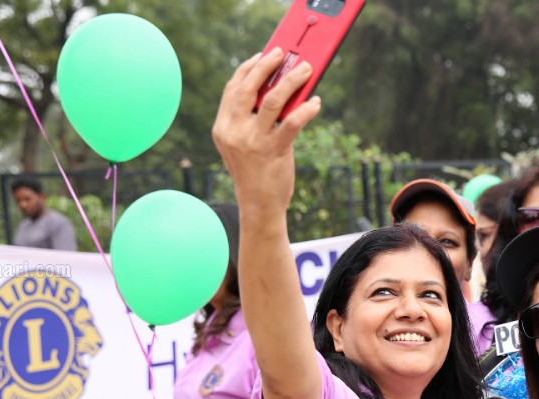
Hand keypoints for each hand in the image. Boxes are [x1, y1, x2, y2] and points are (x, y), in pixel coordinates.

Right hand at [211, 48, 321, 216]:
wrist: (258, 206)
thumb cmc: (255, 173)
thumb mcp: (241, 145)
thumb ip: (248, 120)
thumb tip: (273, 91)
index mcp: (223, 127)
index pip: (233, 89)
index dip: (248, 68)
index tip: (262, 55)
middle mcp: (235, 131)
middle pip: (249, 87)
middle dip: (267, 65)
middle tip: (283, 52)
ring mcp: (254, 141)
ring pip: (273, 100)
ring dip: (292, 80)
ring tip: (306, 69)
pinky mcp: (274, 151)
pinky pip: (293, 122)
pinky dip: (307, 109)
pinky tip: (315, 102)